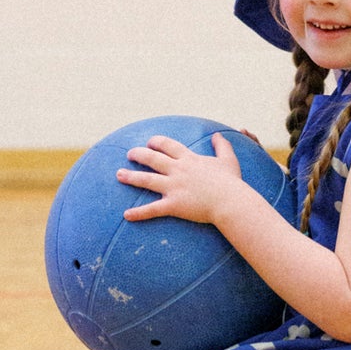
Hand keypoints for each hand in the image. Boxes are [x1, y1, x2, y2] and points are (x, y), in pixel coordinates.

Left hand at [118, 134, 244, 224]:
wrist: (231, 201)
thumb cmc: (231, 182)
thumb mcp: (228, 159)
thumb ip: (222, 145)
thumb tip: (218, 134)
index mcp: (189, 159)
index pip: (168, 145)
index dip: (157, 142)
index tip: (150, 142)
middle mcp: (178, 170)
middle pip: (152, 159)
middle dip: (138, 155)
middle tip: (129, 154)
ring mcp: (174, 187)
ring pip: (147, 180)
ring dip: (131, 177)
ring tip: (118, 175)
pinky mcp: (174, 204)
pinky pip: (152, 209)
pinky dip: (138, 213)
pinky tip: (126, 215)